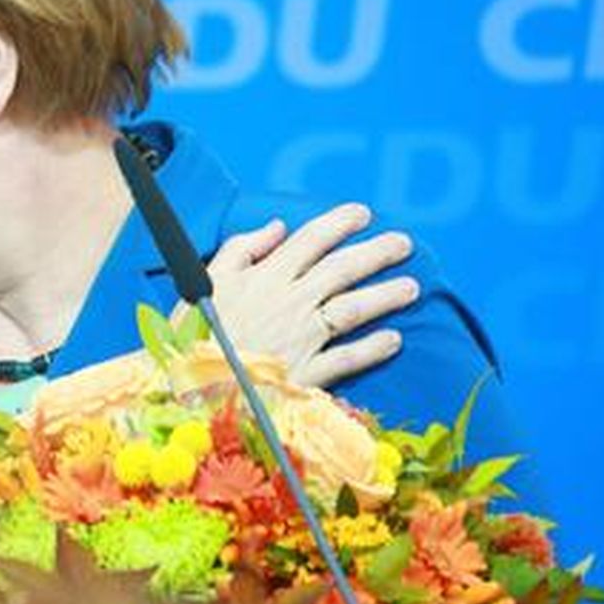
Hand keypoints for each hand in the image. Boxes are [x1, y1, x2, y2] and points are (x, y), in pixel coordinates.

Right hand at [180, 203, 416, 388]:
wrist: (192, 390)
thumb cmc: (194, 336)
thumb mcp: (204, 282)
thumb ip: (241, 249)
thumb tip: (276, 227)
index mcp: (264, 277)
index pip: (311, 240)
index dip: (339, 223)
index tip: (363, 214)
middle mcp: (289, 302)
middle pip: (341, 270)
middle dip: (376, 253)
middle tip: (404, 244)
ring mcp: (302, 338)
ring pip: (352, 309)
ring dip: (384, 296)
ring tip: (412, 287)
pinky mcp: (307, 374)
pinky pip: (348, 358)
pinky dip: (373, 348)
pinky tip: (394, 339)